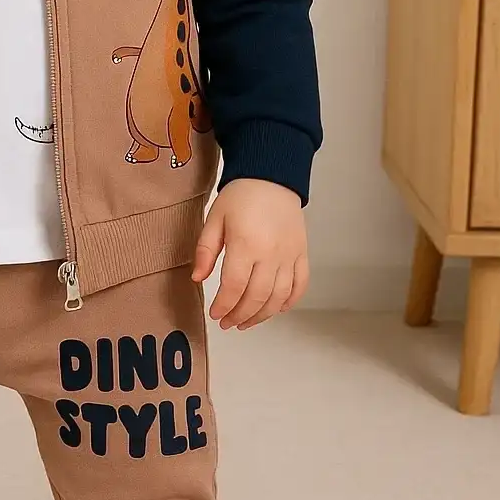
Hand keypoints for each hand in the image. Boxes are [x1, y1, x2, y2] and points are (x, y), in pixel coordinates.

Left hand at [191, 178, 308, 329]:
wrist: (271, 176)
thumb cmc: (241, 195)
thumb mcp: (214, 219)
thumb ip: (205, 250)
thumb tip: (197, 278)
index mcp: (246, 244)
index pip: (234, 287)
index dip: (224, 306)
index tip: (215, 314)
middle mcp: (271, 254)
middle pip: (257, 297)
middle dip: (240, 315)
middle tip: (228, 323)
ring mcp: (289, 255)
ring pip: (279, 297)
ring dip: (262, 315)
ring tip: (246, 322)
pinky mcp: (302, 253)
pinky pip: (300, 284)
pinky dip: (289, 302)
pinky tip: (276, 309)